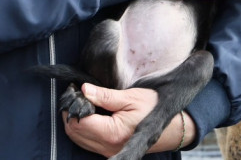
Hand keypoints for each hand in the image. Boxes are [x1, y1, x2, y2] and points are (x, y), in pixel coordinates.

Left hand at [63, 83, 195, 154]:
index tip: (74, 90)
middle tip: (76, 94)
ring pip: (77, 138)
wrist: (170, 128)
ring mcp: (107, 151)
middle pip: (74, 131)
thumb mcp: (130, 97)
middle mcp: (107, 146)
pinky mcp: (108, 151)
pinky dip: (82, 128)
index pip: (79, 121)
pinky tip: (88, 113)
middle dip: (70, 112)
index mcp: (112, 133)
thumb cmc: (153, 109)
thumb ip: (105, 95)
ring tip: (82, 102)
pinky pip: (85, 142)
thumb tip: (84, 90)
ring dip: (74, 120)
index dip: (73, 104)